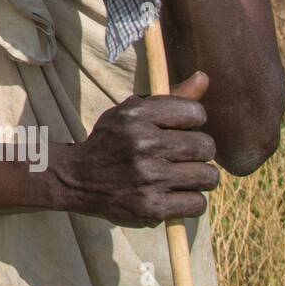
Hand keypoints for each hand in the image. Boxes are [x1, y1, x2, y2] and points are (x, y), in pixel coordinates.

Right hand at [50, 71, 219, 227]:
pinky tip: (173, 194)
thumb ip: (170, 98)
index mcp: (136, 115)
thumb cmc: (112, 141)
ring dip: (198, 177)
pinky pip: (197, 204)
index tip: (180, 129)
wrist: (77, 178)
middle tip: (181, 156)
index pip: (196, 113)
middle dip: (198, 152)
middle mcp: (142, 144)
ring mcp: (148, 177)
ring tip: (179, 176)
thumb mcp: (131, 112)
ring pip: (207, 176)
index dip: (193, 122)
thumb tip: (204, 78)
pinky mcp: (151, 207)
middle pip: (206, 146)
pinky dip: (190, 201)